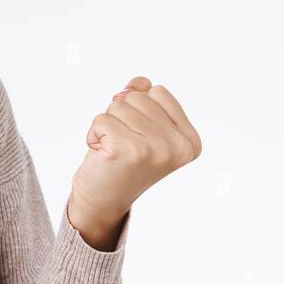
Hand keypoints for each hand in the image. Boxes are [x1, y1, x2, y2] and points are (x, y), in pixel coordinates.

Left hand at [69, 76, 201, 228]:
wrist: (103, 200)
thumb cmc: (122, 161)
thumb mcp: (142, 127)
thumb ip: (145, 98)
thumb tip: (139, 83)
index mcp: (190, 140)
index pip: (158, 92)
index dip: (138, 108)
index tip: (138, 137)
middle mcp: (178, 146)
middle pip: (137, 97)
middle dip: (121, 116)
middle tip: (123, 145)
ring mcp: (155, 148)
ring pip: (118, 106)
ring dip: (107, 126)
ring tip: (113, 150)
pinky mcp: (128, 150)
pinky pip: (101, 119)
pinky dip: (94, 134)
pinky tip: (102, 154)